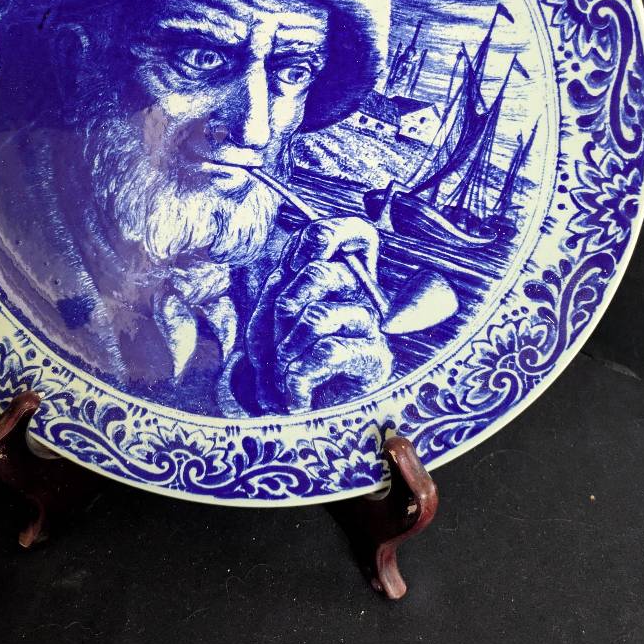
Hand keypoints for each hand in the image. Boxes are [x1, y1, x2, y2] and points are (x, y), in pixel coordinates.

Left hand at [246, 216, 392, 412]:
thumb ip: (279, 286)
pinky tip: (296, 397)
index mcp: (339, 272)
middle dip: (281, 310)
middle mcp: (361, 292)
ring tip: (284, 374)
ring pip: (317, 316)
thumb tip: (295, 269)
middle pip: (319, 271)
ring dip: (286, 350)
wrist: (294, 413)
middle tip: (278, 342)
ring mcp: (371, 323)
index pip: (354, 230)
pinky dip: (296, 380)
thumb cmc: (283, 359)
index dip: (321, 237)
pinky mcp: (377, 358)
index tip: (290, 266)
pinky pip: (326, 353)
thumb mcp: (267, 320)